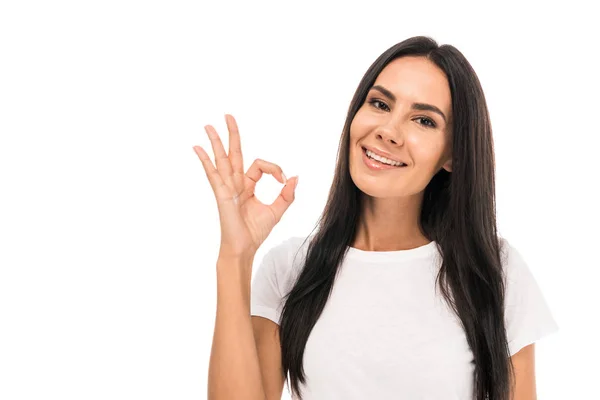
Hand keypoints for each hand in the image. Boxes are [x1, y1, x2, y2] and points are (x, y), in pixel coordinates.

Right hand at [193, 114, 298, 258]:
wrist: (244, 248)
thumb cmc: (255, 232)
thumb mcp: (277, 210)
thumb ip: (287, 194)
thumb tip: (294, 177)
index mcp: (248, 185)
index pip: (259, 165)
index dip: (274, 168)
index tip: (284, 179)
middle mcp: (235, 183)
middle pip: (234, 153)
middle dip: (232, 134)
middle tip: (228, 116)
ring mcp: (227, 188)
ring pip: (222, 160)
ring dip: (215, 142)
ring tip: (209, 125)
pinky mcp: (222, 194)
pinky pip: (213, 175)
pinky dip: (205, 161)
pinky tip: (197, 148)